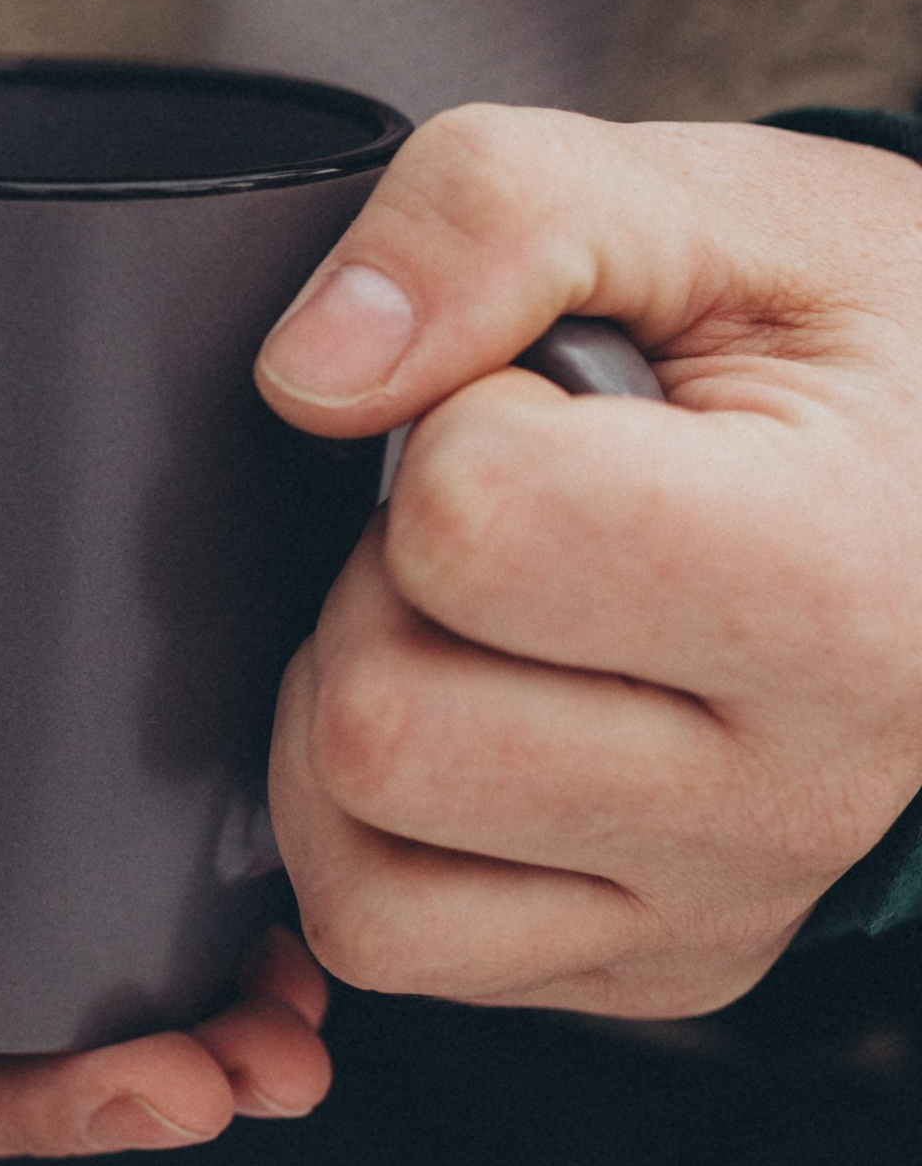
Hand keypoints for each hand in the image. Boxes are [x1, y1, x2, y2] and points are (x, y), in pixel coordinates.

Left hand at [256, 104, 921, 1015]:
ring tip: (483, 616)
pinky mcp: (656, 964)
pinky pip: (388, 936)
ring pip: (358, 869)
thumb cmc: (854, 338)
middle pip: (382, 729)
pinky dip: (371, 827)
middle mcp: (797, 789)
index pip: (469, 528)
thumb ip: (493, 216)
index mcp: (835, 579)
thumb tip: (310, 373)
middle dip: (382, 586)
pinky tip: (470, 709)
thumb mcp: (705, 201)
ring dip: (361, 709)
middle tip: (504, 516)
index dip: (454, 428)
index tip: (547, 405)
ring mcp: (726, 902)